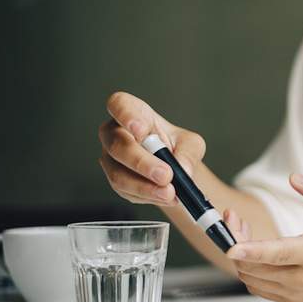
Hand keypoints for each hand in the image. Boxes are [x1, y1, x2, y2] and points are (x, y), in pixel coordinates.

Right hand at [98, 91, 205, 206]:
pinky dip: (147, 196)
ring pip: (119, 174)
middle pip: (118, 145)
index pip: (119, 105)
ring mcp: (111, 158)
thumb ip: (188, 153)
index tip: (141, 130)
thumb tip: (182, 169)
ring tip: (169, 192)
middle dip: (142, 163)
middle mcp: (115, 133)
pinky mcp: (115, 180)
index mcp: (133, 112)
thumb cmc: (177, 146)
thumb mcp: (191, 144)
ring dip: (145, 186)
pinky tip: (164, 197)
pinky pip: (126, 191)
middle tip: (166, 174)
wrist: (174, 169)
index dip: (126, 115)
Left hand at [226, 174, 302, 301]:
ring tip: (241, 232)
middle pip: (256, 266)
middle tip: (232, 218)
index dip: (252, 250)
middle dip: (235, 240)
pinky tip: (253, 252)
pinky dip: (248, 271)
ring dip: (239, 256)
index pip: (279, 254)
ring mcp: (296, 292)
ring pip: (252, 278)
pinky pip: (258, 288)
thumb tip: (295, 179)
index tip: (231, 247)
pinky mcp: (292, 300)